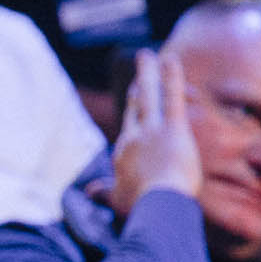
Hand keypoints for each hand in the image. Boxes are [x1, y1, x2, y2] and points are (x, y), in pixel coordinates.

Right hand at [111, 49, 201, 218]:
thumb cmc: (139, 206)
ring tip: (146, 55)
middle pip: (134, 107)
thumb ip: (104, 192)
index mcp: (122, 153)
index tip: (136, 105)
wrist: (157, 205)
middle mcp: (133, 137)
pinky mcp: (172, 129)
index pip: (129, 132)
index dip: (134, 118)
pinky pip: (171, 98)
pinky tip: (169, 58)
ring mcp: (151, 131)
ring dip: (146, 73)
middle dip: (137, 88)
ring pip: (147, 96)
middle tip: (139, 71)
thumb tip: (88, 191)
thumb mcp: (118, 199)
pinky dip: (171, 77)